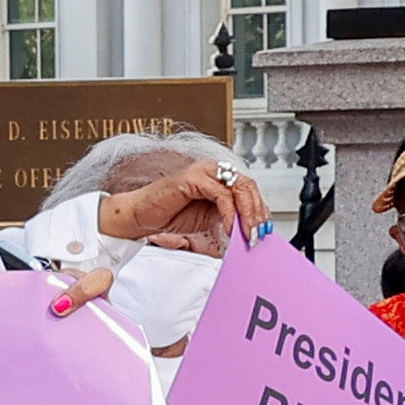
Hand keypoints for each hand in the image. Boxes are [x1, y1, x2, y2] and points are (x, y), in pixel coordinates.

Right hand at [92, 161, 262, 250]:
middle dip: (257, 214)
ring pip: (239, 188)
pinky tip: (230, 228)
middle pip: (248, 186)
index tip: (263, 231)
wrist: (141, 216)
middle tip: (257, 235)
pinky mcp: (193, 177)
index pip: (249, 189)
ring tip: (246, 234)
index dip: (259, 210)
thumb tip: (251, 228)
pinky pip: (221, 195)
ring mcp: (203, 171)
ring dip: (247, 215)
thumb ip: (229, 216)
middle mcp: (213, 169)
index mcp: (218, 176)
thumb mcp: (209, 217)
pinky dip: (230, 214)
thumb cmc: (170, 214)